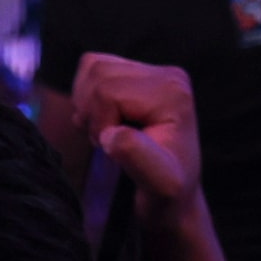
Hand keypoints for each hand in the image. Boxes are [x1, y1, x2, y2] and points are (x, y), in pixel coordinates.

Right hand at [73, 54, 205, 222]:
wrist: (172, 195)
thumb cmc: (166, 191)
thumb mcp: (160, 184)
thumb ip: (138, 158)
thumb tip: (112, 135)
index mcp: (173, 93)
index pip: (107, 91)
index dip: (99, 123)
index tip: (114, 151)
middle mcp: (166, 75)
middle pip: (98, 73)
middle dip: (91, 112)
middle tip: (106, 142)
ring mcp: (151, 70)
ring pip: (92, 66)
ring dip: (87, 104)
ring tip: (105, 132)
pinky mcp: (135, 71)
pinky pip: (92, 65)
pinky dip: (87, 94)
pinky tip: (103, 118)